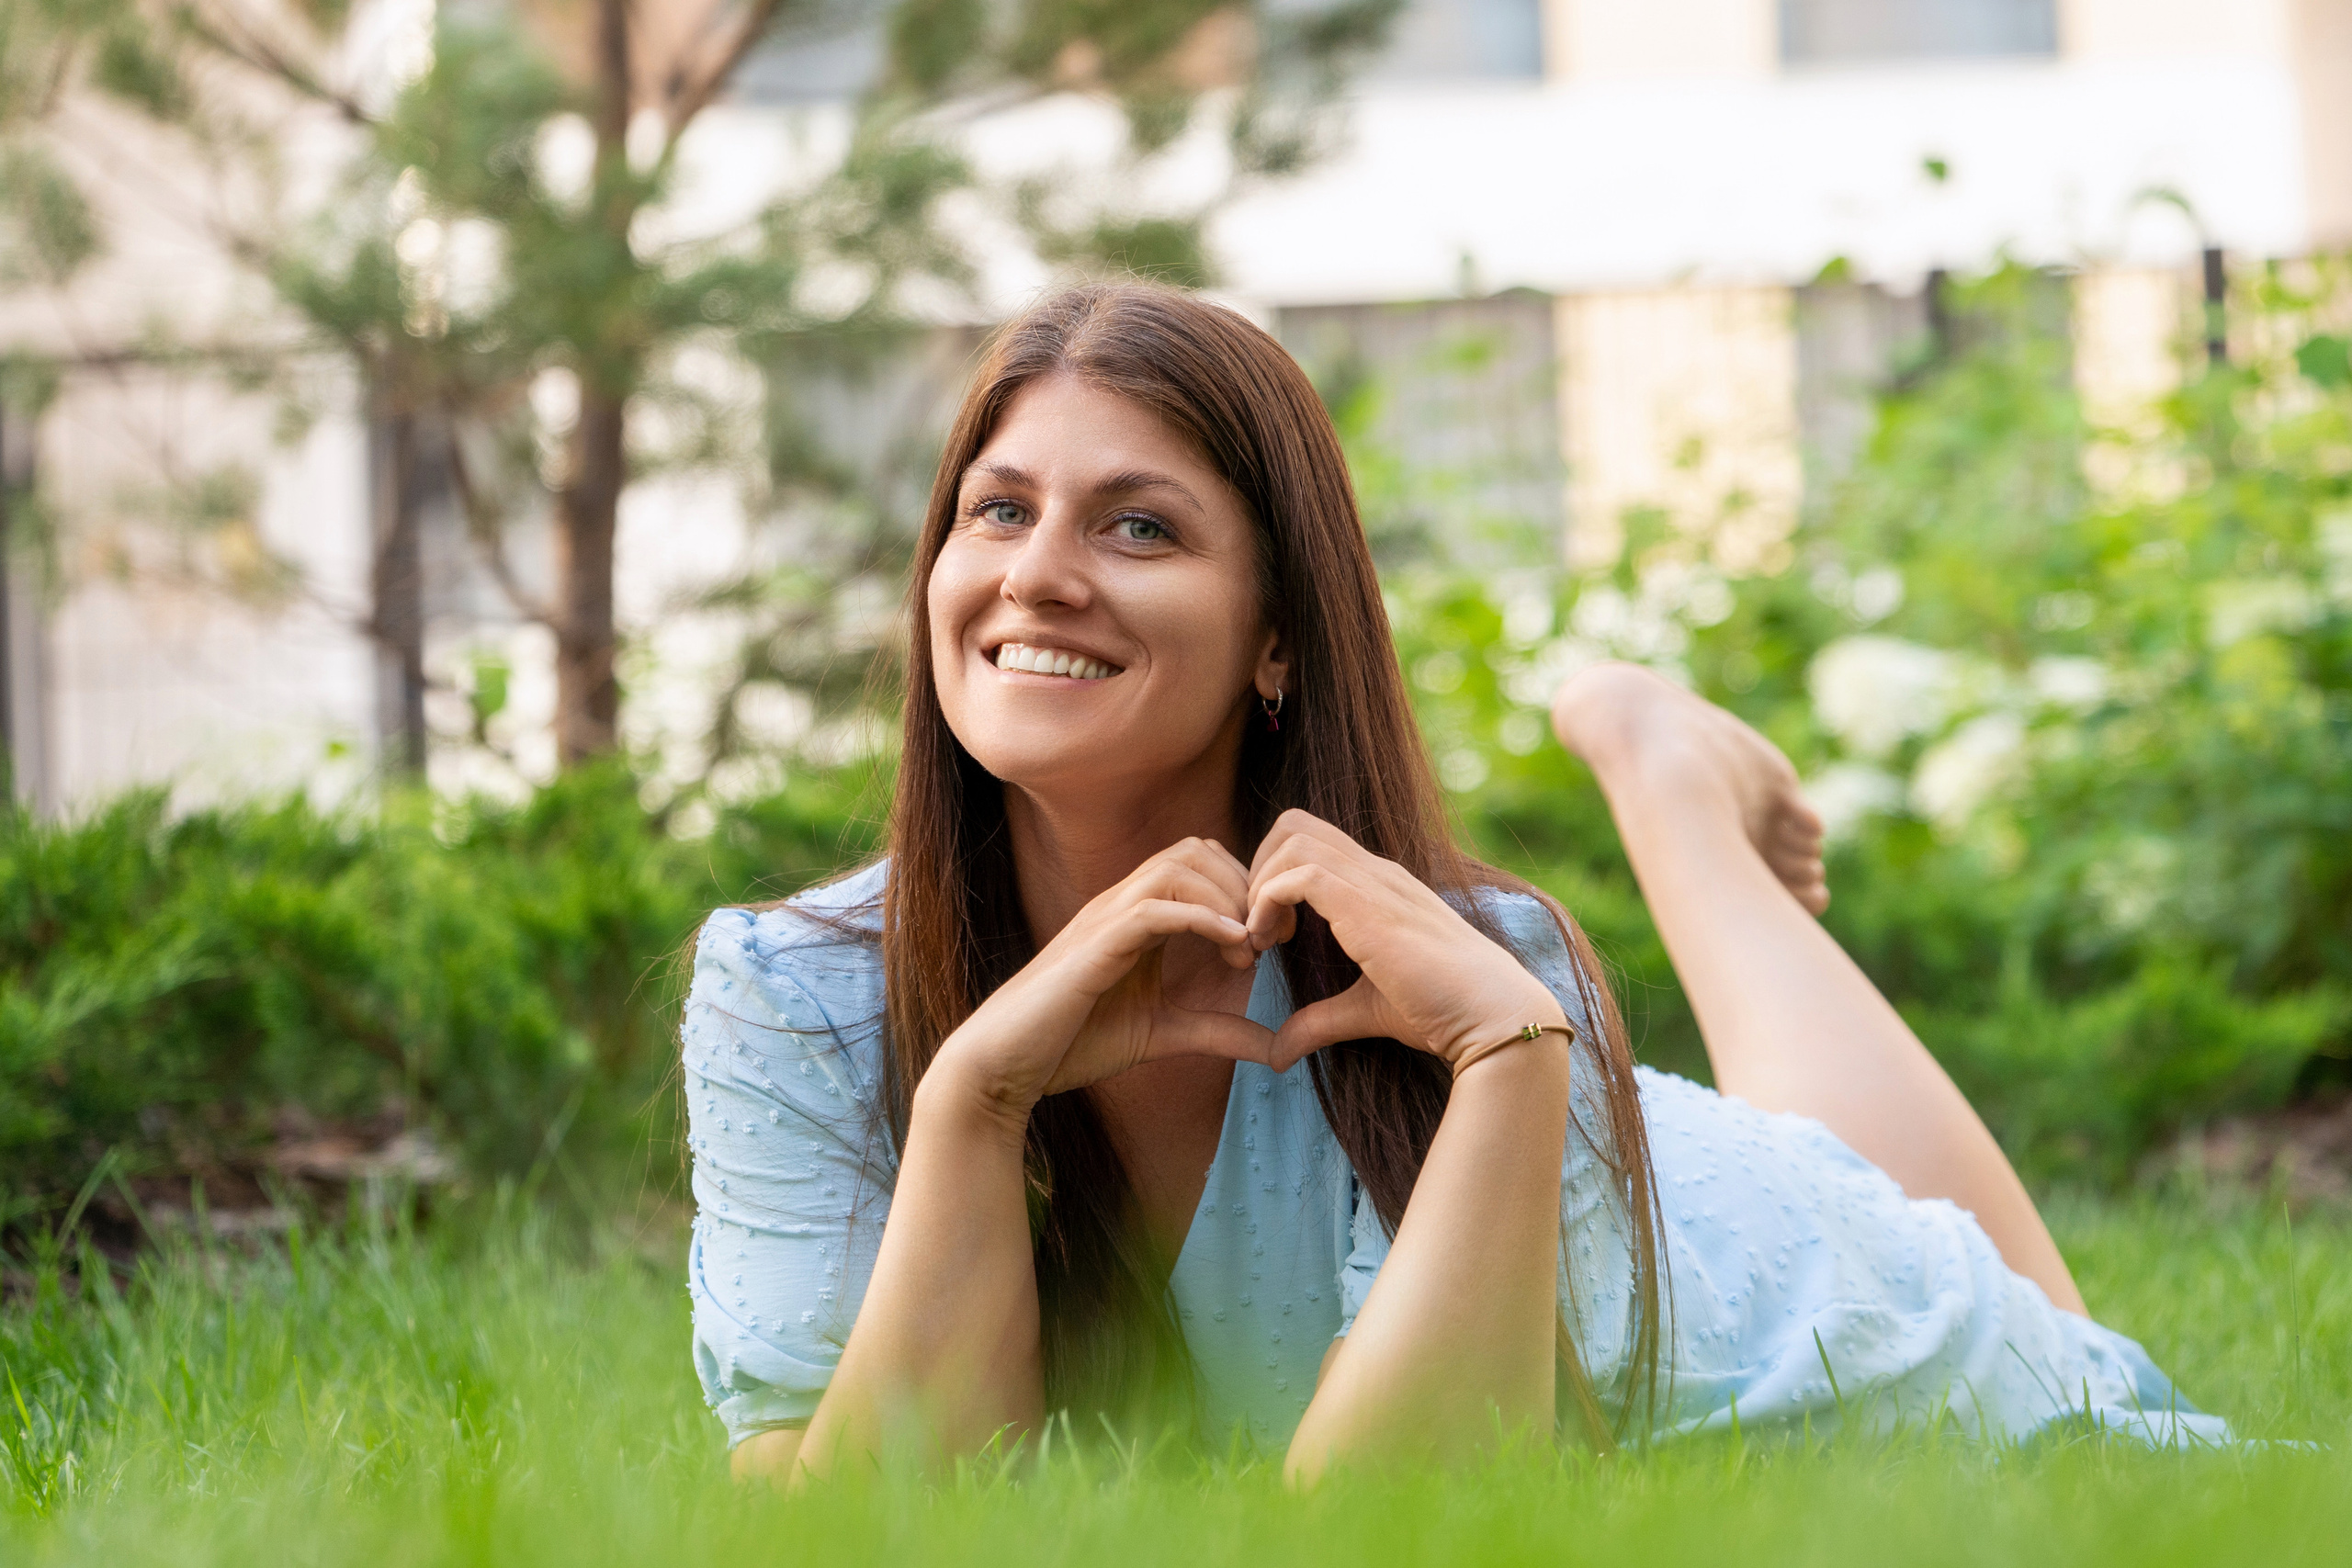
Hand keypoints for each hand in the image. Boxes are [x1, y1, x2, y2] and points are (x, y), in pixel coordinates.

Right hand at [931, 838, 1278, 1119]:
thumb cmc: (1071, 1044)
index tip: (1269, 939)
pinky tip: (1232, 945)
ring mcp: (1104, 918)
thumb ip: (1215, 1032)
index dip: (1243, 890)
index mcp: (1135, 916)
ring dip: (1226, 897)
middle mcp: (1120, 904)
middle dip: (1243, 884)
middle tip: (1268, 936)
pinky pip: (1153, 908)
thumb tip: (1274, 1048)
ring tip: (1248, 944)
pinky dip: (1201, 918)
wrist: (1005, 1064)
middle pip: (1194, 850)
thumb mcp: (1161, 1035)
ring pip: (1176, 866)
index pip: (1198, 863)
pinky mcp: (1094, 944)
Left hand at [1245, 810, 1565, 1069]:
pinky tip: (1270, 943)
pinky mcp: (1367, 905)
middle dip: (1258, 867)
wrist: (1490, 1016)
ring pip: (1292, 839)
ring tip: (1260, 937)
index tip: (1269, 931)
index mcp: (1379, 886)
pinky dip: (1267, 901)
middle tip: (1257, 926)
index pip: (1313, 842)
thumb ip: (1318, 1021)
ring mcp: (1374, 882)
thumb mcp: (1364, 1011)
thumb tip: (1276, 1052)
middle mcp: (1375, 873)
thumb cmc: (1442, 1011)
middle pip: (1294, 824)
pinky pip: (1299, 873)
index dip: (1274, 876)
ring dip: (1259, 884)